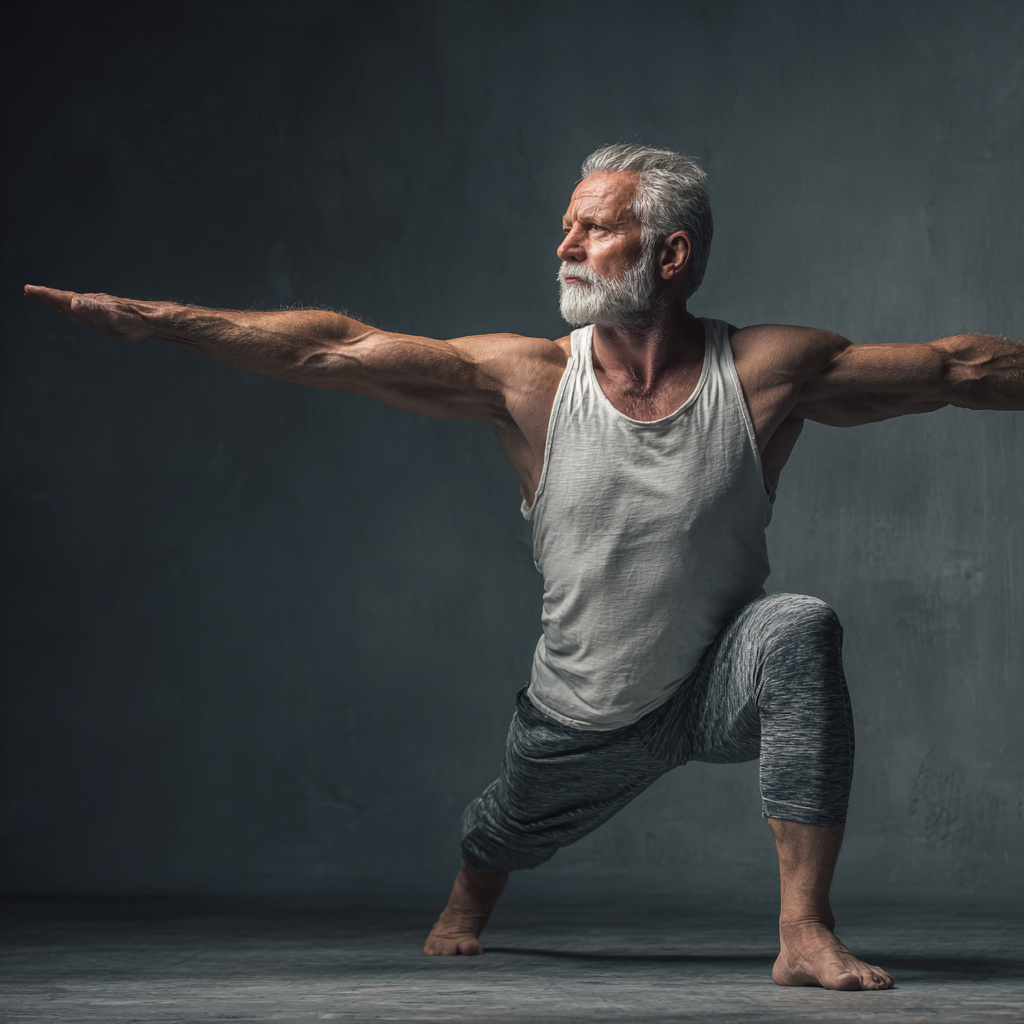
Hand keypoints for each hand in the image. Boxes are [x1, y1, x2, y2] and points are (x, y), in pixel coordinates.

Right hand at [24, 285, 152, 340]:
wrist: (150, 321)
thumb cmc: (132, 318)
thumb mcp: (111, 314)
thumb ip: (92, 309)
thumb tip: (74, 302)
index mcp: (88, 302)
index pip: (61, 296)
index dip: (45, 294)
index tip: (29, 288)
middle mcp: (89, 304)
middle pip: (62, 298)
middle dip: (44, 295)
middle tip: (27, 290)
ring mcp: (94, 311)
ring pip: (69, 305)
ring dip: (53, 302)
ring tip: (39, 298)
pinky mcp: (101, 319)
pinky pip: (81, 314)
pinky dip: (70, 312)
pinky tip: (64, 312)